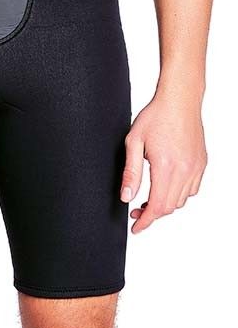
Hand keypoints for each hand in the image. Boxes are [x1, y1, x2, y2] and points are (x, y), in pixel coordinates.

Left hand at [120, 92, 207, 232]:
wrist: (179, 100)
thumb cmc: (156, 116)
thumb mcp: (134, 142)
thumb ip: (131, 172)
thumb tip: (126, 197)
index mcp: (166, 167)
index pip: (157, 206)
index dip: (145, 222)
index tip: (136, 227)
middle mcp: (184, 170)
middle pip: (169, 207)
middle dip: (152, 214)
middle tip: (137, 211)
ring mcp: (195, 168)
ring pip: (181, 201)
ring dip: (165, 204)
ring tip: (150, 197)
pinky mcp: (201, 163)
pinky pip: (192, 189)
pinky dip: (179, 194)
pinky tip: (167, 185)